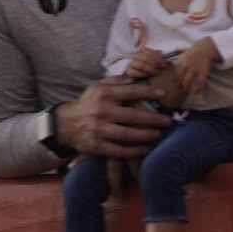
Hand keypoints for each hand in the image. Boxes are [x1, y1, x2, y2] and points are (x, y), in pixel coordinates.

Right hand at [54, 78, 171, 159]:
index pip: (130, 92)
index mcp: (103, 94)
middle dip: (153, 119)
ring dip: (146, 136)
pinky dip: (134, 151)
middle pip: (132, 116)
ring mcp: (98, 130)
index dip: (148, 93)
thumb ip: (115, 82)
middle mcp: (101, 111)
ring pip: (127, 135)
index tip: (163, 94)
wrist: (65, 124)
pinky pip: (118, 150)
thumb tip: (134, 80)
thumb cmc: (87, 104)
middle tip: (167, 121)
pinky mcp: (95, 146)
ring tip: (158, 135)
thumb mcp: (96, 87)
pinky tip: (145, 149)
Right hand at [125, 46, 163, 79]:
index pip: (149, 52)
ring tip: (155, 72)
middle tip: (160, 68)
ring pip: (140, 65)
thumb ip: (158, 55)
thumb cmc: (148, 64)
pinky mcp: (128, 71)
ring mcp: (131, 63)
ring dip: (150, 69)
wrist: (138, 71)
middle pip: (145, 58)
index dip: (158, 58)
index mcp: (141, 50)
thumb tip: (168, 52)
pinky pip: (135, 72)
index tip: (163, 64)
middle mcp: (135, 55)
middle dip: (154, 64)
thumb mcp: (153, 58)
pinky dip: (142, 73)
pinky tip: (148, 75)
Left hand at [169, 41, 213, 100]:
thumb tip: (176, 49)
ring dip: (186, 88)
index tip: (175, 83)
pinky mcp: (202, 72)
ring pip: (187, 81)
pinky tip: (196, 93)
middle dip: (179, 84)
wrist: (207, 47)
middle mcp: (186, 65)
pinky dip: (198, 89)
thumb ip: (181, 50)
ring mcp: (194, 69)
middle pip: (180, 78)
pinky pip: (199, 82)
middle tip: (180, 89)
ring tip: (186, 92)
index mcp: (181, 60)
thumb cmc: (198, 48)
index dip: (175, 78)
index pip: (175, 72)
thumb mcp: (187, 49)